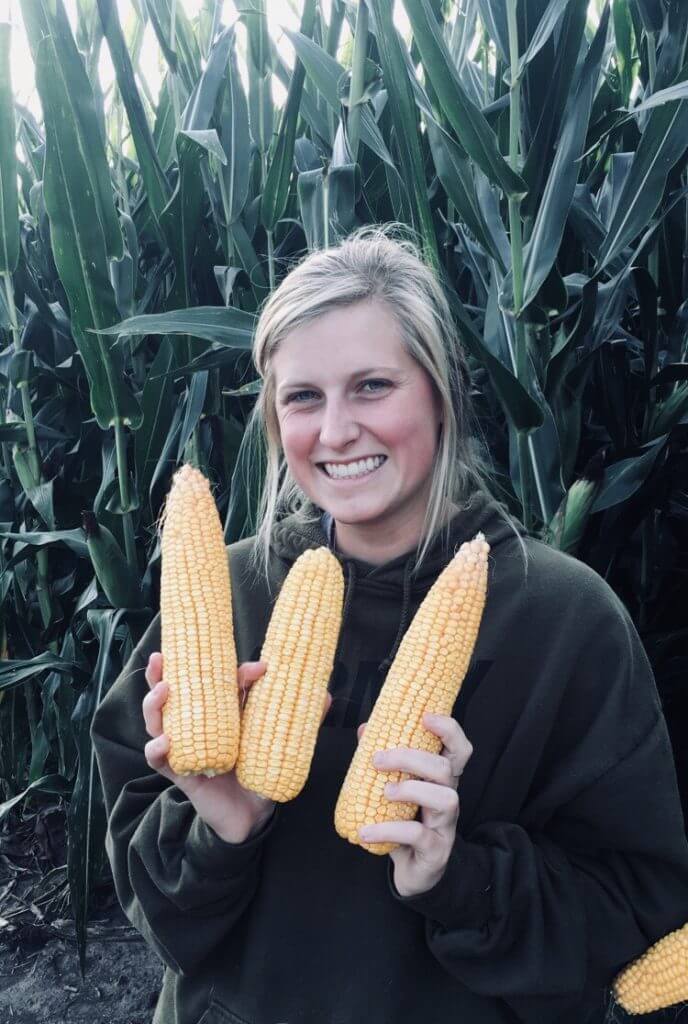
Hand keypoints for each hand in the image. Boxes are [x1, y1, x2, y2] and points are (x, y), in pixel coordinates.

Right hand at [143, 652, 332, 844]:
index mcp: (222, 712)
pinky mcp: (180, 773)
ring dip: (155, 703)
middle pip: (173, 692)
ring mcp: (184, 747)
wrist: (253, 815)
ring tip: (164, 691)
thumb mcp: (281, 745)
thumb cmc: (262, 772)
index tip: (260, 669)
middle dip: (164, 672)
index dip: (237, 672)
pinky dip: (157, 748)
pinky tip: (164, 741)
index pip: (220, 682)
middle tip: (162, 656)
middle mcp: (198, 724)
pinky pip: (159, 759)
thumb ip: (302, 722)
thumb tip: (327, 695)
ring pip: (158, 721)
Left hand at [356, 714, 472, 897]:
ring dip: (412, 790)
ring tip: (384, 793)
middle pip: (445, 769)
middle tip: (378, 759)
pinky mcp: (436, 851)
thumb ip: (383, 760)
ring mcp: (446, 825)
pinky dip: (389, 830)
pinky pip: (419, 835)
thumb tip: (365, 730)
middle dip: (412, 758)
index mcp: (441, 780)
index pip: (459, 749)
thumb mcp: (396, 790)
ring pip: (445, 798)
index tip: (425, 717)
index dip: (449, 730)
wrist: (415, 873)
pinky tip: (365, 831)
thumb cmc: (405, 822)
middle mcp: (448, 798)